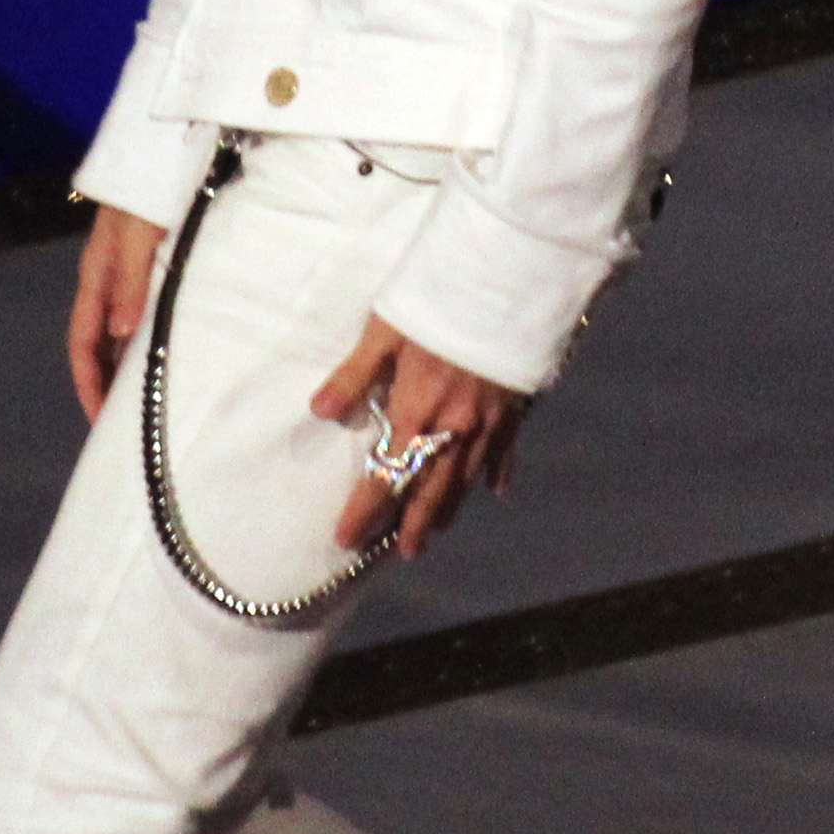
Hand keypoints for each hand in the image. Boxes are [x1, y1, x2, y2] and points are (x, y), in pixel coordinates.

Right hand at [65, 205, 163, 422]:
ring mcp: (126, 271)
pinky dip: (143, 339)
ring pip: (117, 330)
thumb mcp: (136, 236)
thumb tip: (121, 335)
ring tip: (143, 398)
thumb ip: (129, 282)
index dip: (88, 382)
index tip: (100, 419)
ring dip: (123, 364)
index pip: (82, 342)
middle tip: (123, 423)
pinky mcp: (148, 262)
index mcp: (95, 276)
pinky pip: (139, 311)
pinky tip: (161, 351)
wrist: (163, 150)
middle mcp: (106, 278)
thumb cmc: (147, 192)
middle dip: (103, 383)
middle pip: (97, 342)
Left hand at [310, 316, 526, 559]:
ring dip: (450, 508)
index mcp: (417, 410)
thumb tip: (320, 412)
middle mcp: (454, 426)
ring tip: (437, 532)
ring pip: (467, 478)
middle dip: (414, 524)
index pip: (386, 475)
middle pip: (431, 489)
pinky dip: (499, 473)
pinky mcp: (513, 406)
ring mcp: (488, 420)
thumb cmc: (437, 297)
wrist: (506, 280)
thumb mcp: (385, 329)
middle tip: (405, 553)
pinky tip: (499, 492)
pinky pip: (505, 451)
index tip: (346, 538)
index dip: (365, 510)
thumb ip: (354, 373)